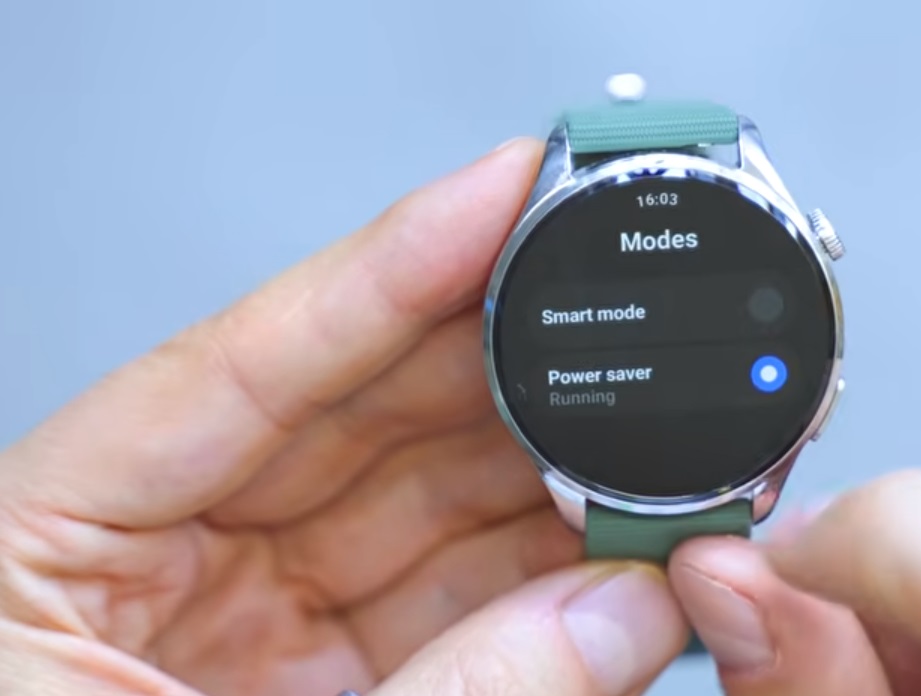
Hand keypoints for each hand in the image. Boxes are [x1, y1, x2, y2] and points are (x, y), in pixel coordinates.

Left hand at [0, 139, 687, 695]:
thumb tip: (628, 613)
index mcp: (48, 539)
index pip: (243, 363)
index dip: (387, 268)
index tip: (501, 194)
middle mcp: (160, 559)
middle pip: (357, 413)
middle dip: (503, 361)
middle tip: (618, 316)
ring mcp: (251, 620)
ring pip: (427, 500)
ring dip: (548, 468)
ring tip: (654, 432)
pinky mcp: (324, 682)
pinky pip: (457, 598)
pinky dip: (548, 573)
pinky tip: (622, 545)